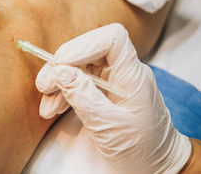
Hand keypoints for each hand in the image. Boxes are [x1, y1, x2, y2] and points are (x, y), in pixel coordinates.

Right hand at [36, 23, 190, 173]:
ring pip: (80, 67)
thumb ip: (84, 97)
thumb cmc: (141, 148)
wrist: (156, 166)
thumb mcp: (109, 126)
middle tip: (44, 86)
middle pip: (89, 51)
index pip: (112, 39)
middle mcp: (123, 72)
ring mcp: (113, 81)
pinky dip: (64, 92)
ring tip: (47, 107)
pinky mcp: (104, 92)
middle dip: (63, 66)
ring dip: (59, 83)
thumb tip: (60, 71)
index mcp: (133, 75)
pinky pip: (80, 82)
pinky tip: (54, 108)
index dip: (84, 44)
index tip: (60, 63)